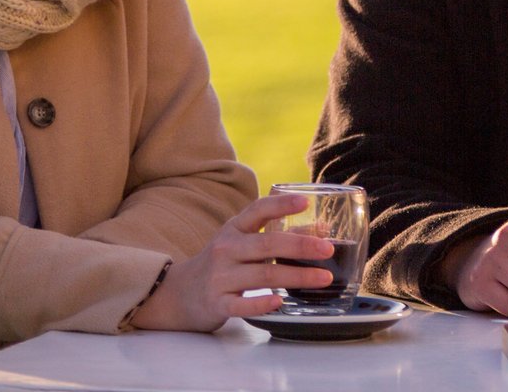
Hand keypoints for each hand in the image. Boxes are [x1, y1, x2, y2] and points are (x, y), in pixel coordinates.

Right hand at [129, 191, 335, 330]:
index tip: (305, 202)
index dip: (281, 204)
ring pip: (262, 274)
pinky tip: (280, 301)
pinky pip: (242, 305)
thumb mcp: (244, 242)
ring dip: (296, 276)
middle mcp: (226, 249)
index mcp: (234, 229)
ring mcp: (220, 277)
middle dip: (300, 245)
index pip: (257, 210)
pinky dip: (261, 303)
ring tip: (323, 278)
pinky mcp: (217, 303)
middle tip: (328, 249)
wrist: (179, 293)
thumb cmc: (223, 263)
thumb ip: (279, 234)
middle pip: (267, 244)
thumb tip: (322, 229)